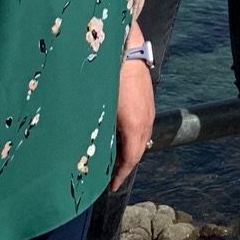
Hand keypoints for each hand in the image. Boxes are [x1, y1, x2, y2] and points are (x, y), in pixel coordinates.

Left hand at [112, 54, 155, 191]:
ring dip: (129, 150)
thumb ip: (100, 132)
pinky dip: (133, 136)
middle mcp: (145, 121)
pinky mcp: (148, 101)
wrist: (125, 52)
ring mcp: (149, 110)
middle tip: (110, 174)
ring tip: (114, 156)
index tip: (112, 187)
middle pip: (138, 151)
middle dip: (125, 165)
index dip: (120, 176)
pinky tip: (121, 133)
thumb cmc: (110, 80)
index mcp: (134, 127)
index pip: (131, 160)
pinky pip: (143, 126)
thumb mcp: (101, 110)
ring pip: (141, 138)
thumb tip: (90, 149)